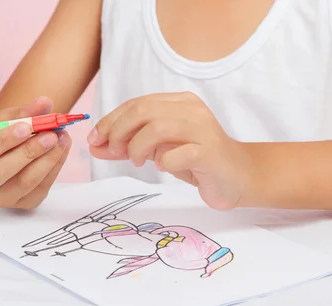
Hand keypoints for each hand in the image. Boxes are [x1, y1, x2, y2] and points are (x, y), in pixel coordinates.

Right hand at [0, 96, 70, 208]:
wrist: (8, 153)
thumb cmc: (0, 135)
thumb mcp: (4, 120)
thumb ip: (23, 112)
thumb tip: (45, 102)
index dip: (3, 140)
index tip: (26, 127)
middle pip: (2, 171)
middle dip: (29, 151)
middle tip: (51, 135)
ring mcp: (3, 198)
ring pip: (26, 182)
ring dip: (48, 159)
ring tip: (62, 138)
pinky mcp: (24, 204)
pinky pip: (41, 188)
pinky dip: (55, 167)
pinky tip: (63, 150)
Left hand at [87, 92, 253, 209]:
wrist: (237, 176)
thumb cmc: (196, 160)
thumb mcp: (158, 150)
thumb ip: (128, 146)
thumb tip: (95, 147)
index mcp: (179, 102)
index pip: (137, 104)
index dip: (110, 120)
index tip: (94, 140)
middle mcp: (191, 110)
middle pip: (144, 110)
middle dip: (119, 131)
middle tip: (114, 151)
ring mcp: (203, 130)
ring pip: (158, 127)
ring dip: (138, 146)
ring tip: (136, 162)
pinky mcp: (211, 152)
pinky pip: (180, 153)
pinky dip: (164, 160)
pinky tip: (162, 167)